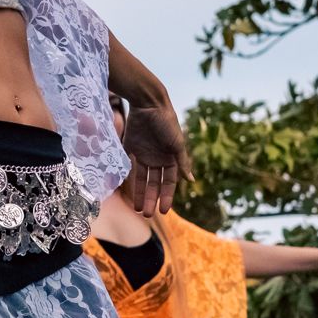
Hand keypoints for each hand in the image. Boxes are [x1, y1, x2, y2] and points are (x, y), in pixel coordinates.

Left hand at [120, 103, 190, 217]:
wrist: (148, 103)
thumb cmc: (166, 122)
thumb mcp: (176, 143)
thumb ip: (182, 162)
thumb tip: (191, 180)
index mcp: (171, 158)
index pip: (169, 182)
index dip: (166, 196)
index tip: (162, 211)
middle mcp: (158, 158)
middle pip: (154, 184)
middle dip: (151, 199)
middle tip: (146, 215)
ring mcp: (144, 154)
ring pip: (142, 179)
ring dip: (140, 193)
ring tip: (137, 209)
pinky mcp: (131, 147)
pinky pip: (129, 167)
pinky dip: (128, 179)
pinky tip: (126, 192)